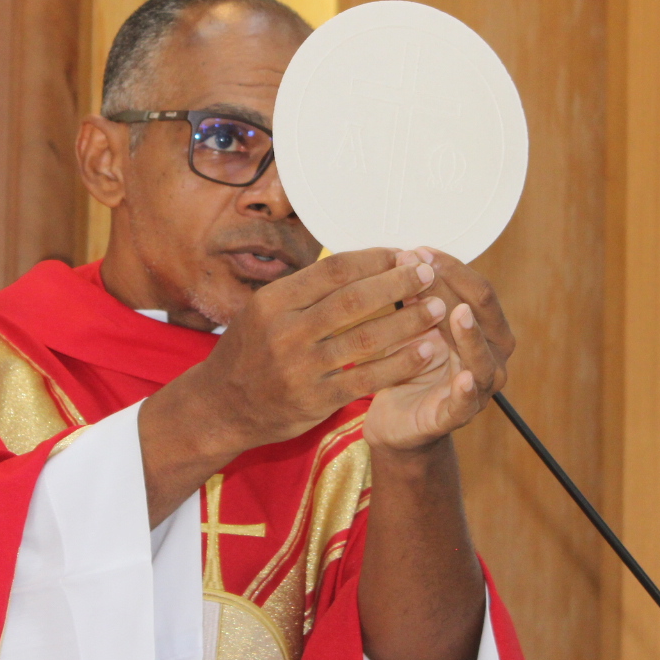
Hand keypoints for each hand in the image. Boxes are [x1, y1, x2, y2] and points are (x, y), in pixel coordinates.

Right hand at [151, 248, 453, 461]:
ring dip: (408, 320)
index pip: (334, 270)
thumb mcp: (264, 311)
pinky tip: (426, 352)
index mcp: (274, 301)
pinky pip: (367, 378)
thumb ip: (306, 291)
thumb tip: (360, 262)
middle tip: (428, 272)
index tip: (403, 253)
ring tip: (438, 308)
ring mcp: (299, 367)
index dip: (374, 259)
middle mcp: (285, 330)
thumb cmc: (250, 351)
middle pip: (353, 299)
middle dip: (397, 283)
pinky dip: (400, 363)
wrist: (220, 406)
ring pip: (365, 338)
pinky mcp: (314, 399)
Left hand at [363, 248, 515, 452]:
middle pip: (482, 314)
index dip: (450, 268)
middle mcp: (491, 356)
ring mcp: (479, 388)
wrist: (396, 418)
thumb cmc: (410, 364)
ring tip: (459, 314)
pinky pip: (466, 402)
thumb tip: (408, 257)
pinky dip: (467, 390)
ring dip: (469, 334)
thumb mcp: (411, 324)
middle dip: (452, 288)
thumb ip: (416, 296)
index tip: (419, 251)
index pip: (478, 290)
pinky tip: (464, 377)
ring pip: (482, 358)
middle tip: (421, 268)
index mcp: (486, 330)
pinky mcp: (456, 416)